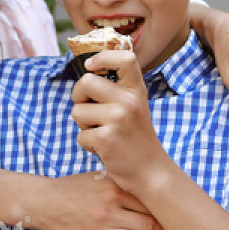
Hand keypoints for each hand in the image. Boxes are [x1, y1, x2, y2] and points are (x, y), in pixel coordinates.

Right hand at [34, 170, 180, 229]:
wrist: (42, 202)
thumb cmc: (74, 188)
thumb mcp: (99, 177)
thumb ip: (124, 184)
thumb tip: (153, 187)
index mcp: (114, 189)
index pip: (151, 203)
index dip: (170, 213)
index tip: (186, 218)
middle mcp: (110, 210)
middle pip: (149, 225)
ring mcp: (100, 229)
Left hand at [71, 50, 167, 190]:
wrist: (151, 172)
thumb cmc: (136, 139)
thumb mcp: (134, 108)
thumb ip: (117, 92)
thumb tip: (85, 78)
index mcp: (136, 90)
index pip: (125, 57)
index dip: (103, 57)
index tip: (92, 66)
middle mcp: (129, 101)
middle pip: (86, 82)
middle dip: (79, 97)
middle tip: (90, 111)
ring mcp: (118, 119)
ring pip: (77, 111)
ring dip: (83, 125)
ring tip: (102, 133)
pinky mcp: (106, 138)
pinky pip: (80, 135)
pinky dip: (87, 144)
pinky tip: (104, 148)